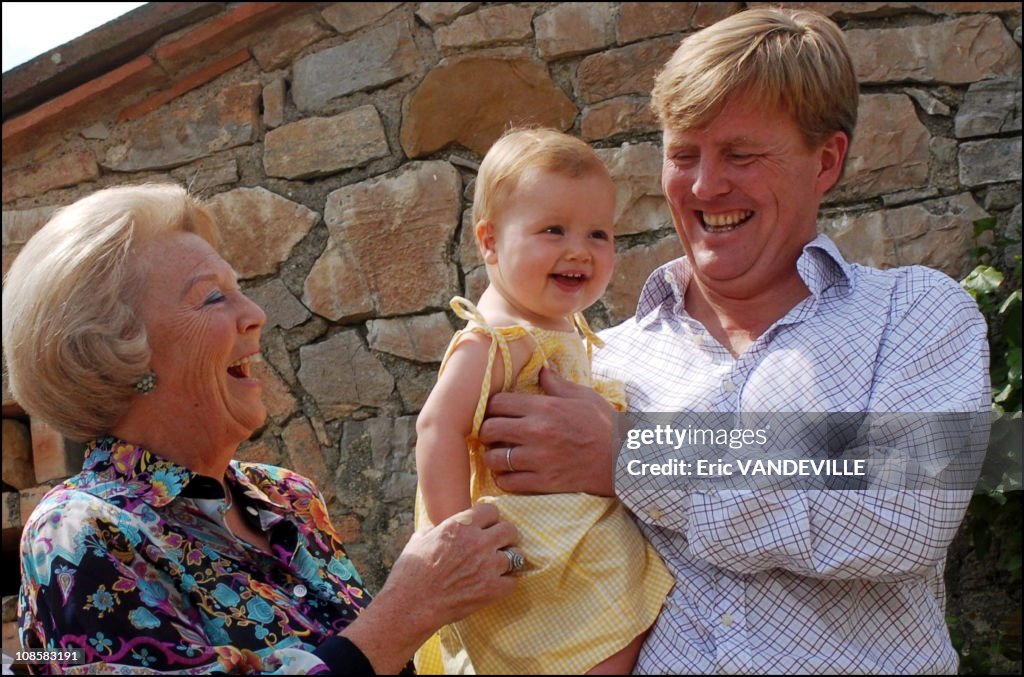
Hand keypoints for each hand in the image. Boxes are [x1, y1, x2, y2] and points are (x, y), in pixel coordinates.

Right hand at [341, 503, 517, 672]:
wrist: (410, 605)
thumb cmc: (410, 572)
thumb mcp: (420, 538)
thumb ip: (439, 529)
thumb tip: (442, 528)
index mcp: (460, 525)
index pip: (491, 510)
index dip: (489, 518)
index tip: (486, 526)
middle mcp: (477, 542)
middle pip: (510, 529)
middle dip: (505, 536)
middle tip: (498, 544)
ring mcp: (487, 566)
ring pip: (515, 555)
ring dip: (507, 560)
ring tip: (496, 566)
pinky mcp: (491, 589)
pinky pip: (513, 581)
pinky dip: (506, 583)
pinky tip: (495, 584)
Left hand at [479, 367, 616, 495]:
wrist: (623, 460)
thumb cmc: (604, 426)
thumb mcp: (584, 397)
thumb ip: (557, 384)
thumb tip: (541, 369)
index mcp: (545, 408)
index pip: (498, 403)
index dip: (492, 406)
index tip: (495, 412)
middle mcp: (537, 432)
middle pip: (489, 429)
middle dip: (486, 431)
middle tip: (492, 434)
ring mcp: (539, 459)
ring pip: (494, 458)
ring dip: (492, 457)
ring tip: (499, 454)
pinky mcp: (543, 481)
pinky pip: (508, 482)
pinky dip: (504, 479)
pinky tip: (509, 473)